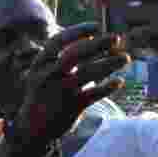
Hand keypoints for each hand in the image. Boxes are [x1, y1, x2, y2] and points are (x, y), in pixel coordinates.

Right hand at [12, 24, 128, 147]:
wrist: (31, 130)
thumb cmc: (43, 96)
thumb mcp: (43, 76)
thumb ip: (64, 61)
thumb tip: (97, 42)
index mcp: (39, 65)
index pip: (57, 42)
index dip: (77, 31)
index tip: (96, 26)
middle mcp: (47, 76)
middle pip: (75, 54)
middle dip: (98, 44)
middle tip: (117, 38)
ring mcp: (59, 92)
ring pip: (88, 73)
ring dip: (109, 64)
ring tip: (126, 58)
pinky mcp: (71, 108)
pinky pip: (94, 94)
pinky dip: (108, 87)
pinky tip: (118, 82)